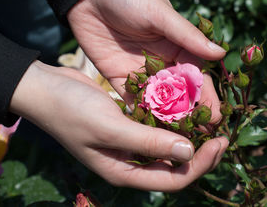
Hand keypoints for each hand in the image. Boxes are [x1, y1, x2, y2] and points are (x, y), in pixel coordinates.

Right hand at [10, 61, 227, 190]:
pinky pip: (155, 126)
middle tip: (220, 134)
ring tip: (208, 121)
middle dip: (199, 153)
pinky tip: (184, 107)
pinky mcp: (127, 123)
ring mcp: (128, 142)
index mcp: (124, 171)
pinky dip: (170, 120)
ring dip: (187, 135)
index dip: (199, 165)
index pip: (172, 179)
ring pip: (166, 145)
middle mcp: (129, 161)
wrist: (46, 89)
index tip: (219, 143)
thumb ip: (148, 143)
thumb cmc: (72, 111)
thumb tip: (189, 153)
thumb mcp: (110, 128)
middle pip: (173, 165)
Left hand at [67, 0, 226, 122]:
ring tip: (178, 142)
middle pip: (181, 94)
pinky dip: (141, 115)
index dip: (207, 96)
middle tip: (201, 138)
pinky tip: (148, 133)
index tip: (217, 117)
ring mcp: (142, 72)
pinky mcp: (120, 77)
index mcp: (178, 46)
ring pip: (159, 101)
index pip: (197, 76)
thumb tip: (220, 53)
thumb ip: (187, 36)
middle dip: (191, 115)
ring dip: (168, 120)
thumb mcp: (159, 13)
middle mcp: (163, 63)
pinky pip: (133, 99)